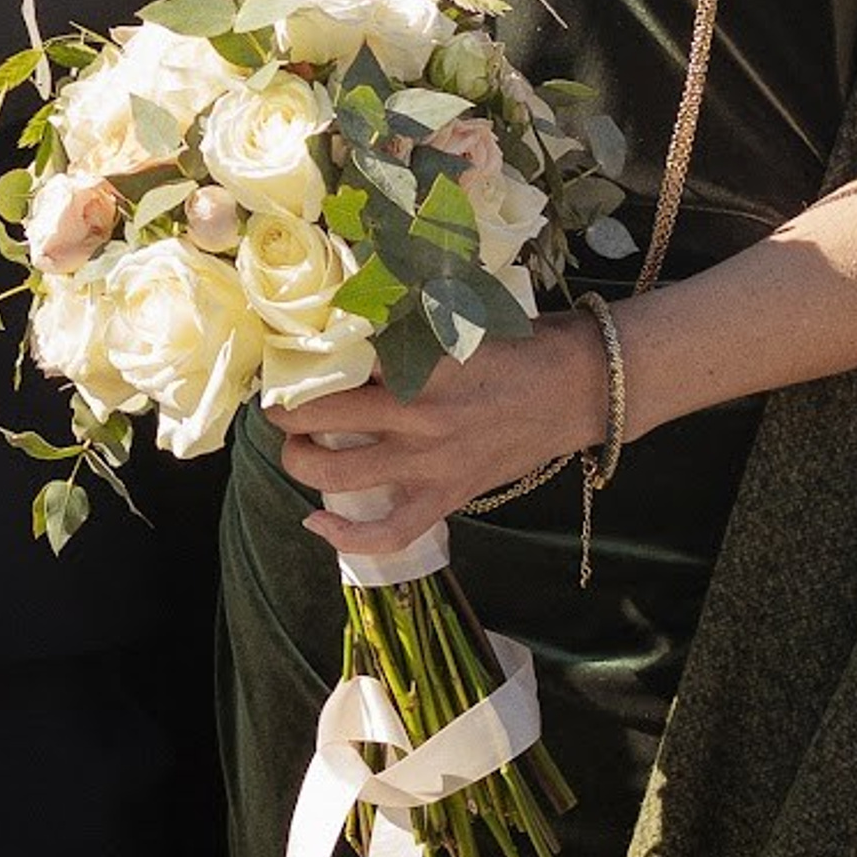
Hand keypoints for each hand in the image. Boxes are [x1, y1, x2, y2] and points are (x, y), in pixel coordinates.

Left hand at [268, 319, 612, 557]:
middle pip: (322, 415)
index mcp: (420, 360)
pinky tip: (316, 525)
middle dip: (285, 410)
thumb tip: (348, 317)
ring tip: (291, 447)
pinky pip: (390, 532)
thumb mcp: (458, 318)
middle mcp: (418, 414)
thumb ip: (405, 323)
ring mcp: (432, 462)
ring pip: (337, 473)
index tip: (284, 354)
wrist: (580, 387)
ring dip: (299, 461)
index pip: (337, 358)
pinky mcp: (448, 496)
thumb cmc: (519, 343)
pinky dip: (348, 539)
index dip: (302, 357)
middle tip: (277, 402)